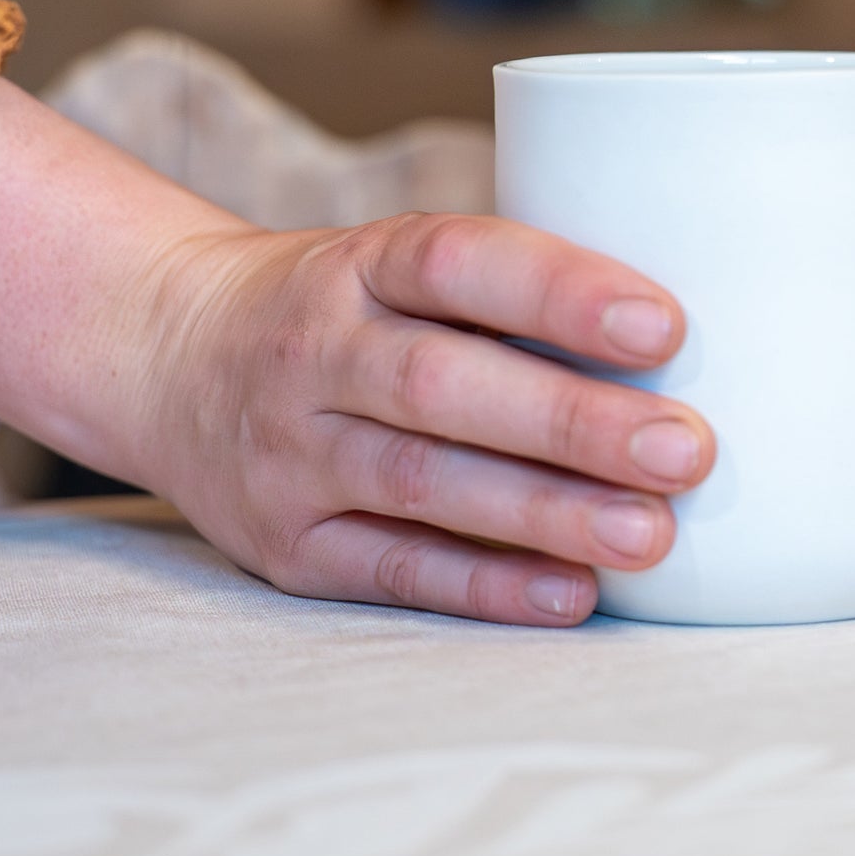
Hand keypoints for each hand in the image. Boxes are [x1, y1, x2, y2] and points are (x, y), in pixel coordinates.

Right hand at [144, 212, 715, 626]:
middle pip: (443, 383)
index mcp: (355, 266)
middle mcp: (313, 352)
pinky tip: (568, 594)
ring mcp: (289, 452)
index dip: (557, 290)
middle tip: (687, 451)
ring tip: (651, 534)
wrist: (167, 354)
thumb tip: (682, 342)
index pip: (454, 262)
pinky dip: (481, 584)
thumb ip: (502, 292)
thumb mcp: (389, 263)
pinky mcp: (284, 542)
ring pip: (422, 481)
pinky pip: (390, 567)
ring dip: (542, 512)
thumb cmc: (337, 309)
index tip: (665, 323)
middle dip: (571, 421)